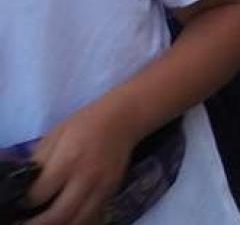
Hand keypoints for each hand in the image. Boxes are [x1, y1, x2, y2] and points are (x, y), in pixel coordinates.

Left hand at [26, 101, 136, 224]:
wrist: (123, 118)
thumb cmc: (85, 123)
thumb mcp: (55, 135)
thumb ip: (39, 161)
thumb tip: (26, 185)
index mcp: (68, 160)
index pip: (39, 195)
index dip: (27, 202)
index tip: (24, 201)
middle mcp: (87, 177)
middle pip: (58, 216)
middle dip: (39, 223)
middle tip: (30, 221)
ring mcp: (102, 187)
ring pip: (78, 221)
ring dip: (60, 224)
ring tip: (49, 219)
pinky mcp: (112, 191)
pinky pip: (93, 216)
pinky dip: (78, 221)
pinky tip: (69, 215)